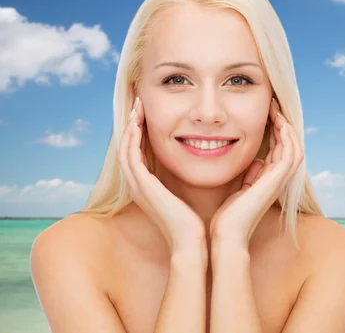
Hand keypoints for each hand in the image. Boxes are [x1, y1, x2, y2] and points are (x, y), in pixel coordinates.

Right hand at [118, 95, 206, 255]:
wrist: (193, 244)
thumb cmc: (197, 223)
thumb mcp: (194, 193)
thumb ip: (198, 174)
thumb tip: (218, 154)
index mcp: (150, 188)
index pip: (139, 153)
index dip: (141, 132)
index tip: (149, 113)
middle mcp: (140, 186)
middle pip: (127, 148)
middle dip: (132, 124)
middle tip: (138, 103)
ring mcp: (138, 187)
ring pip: (125, 149)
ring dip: (130, 126)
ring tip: (137, 106)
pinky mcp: (143, 187)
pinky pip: (130, 158)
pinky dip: (132, 139)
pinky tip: (139, 123)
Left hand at [209, 98, 303, 248]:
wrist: (225, 236)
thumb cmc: (227, 217)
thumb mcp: (238, 189)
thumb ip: (249, 175)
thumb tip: (255, 161)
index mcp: (268, 181)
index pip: (278, 150)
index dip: (275, 131)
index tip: (266, 112)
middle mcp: (276, 180)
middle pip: (289, 146)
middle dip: (282, 124)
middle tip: (273, 105)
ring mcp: (279, 181)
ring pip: (294, 147)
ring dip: (287, 127)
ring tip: (276, 109)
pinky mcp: (276, 182)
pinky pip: (290, 154)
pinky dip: (287, 137)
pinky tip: (279, 123)